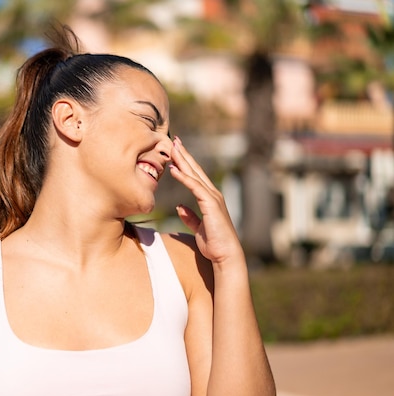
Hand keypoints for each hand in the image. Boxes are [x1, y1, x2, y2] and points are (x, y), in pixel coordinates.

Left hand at [168, 136, 243, 265]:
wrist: (225, 255)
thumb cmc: (214, 243)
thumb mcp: (198, 227)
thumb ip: (190, 216)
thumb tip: (179, 207)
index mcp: (209, 198)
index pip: (194, 175)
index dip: (184, 162)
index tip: (175, 150)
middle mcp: (212, 194)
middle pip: (195, 169)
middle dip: (184, 154)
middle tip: (174, 139)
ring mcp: (213, 197)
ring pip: (194, 174)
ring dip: (183, 160)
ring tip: (172, 147)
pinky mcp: (211, 204)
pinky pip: (194, 187)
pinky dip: (184, 177)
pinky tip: (174, 169)